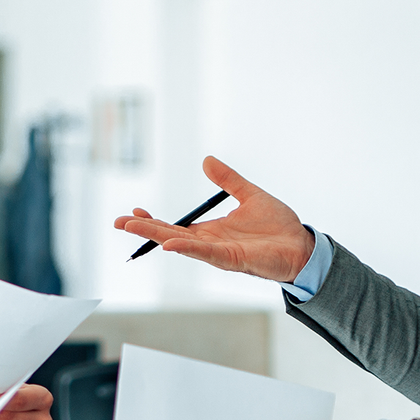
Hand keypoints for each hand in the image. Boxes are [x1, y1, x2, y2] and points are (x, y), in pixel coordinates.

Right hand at [113, 156, 314, 281]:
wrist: (301, 246)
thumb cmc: (278, 227)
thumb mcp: (249, 195)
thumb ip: (228, 179)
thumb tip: (207, 160)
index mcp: (211, 231)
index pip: (175, 226)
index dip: (153, 219)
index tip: (133, 210)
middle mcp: (210, 244)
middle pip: (169, 235)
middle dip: (143, 229)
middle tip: (118, 222)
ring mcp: (218, 253)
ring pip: (180, 244)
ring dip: (156, 236)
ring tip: (132, 228)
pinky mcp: (232, 260)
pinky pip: (205, 253)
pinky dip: (186, 248)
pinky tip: (169, 244)